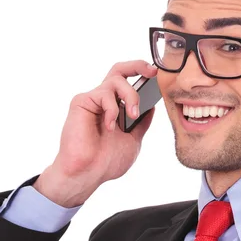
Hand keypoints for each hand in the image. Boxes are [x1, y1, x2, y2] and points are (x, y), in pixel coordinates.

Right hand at [35, 60, 157, 205]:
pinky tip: (110, 127)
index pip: (129, 84)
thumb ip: (142, 123)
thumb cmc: (106, 162)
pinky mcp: (81, 102)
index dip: (143, 76)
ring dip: (130, 95)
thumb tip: (152, 107)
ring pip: (116, 80)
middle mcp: (104, 101)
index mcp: (116, 109)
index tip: (158, 77)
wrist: (87, 174)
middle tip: (152, 72)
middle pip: (120, 71)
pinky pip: (103, 94)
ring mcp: (93, 101)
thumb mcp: (133, 140)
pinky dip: (112, 109)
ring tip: (132, 115)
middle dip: (138, 66)